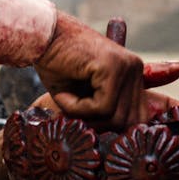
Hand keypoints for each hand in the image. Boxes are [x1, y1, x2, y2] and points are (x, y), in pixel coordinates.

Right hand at [33, 12, 178, 127]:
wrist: (38, 38)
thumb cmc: (55, 65)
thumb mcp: (83, 93)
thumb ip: (102, 113)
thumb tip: (114, 141)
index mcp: (133, 74)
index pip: (140, 118)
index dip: (116, 129)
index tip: (93, 127)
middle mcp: (135, 69)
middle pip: (128, 122)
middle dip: (97, 125)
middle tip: (72, 111)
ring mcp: (126, 67)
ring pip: (114, 117)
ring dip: (84, 116)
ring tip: (66, 99)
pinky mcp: (112, 67)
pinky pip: (101, 107)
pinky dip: (77, 108)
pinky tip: (64, 94)